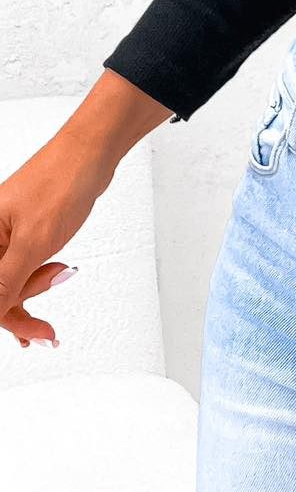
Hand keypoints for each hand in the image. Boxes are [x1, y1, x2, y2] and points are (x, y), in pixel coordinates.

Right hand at [0, 136, 104, 348]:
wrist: (90, 153)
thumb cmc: (60, 184)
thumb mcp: (33, 242)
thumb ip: (5, 282)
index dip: (5, 317)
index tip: (29, 337)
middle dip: (21, 306)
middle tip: (48, 328)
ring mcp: (3, 236)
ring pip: (7, 283)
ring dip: (33, 292)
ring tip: (61, 279)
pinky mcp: (21, 235)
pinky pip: (21, 268)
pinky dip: (37, 280)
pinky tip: (53, 281)